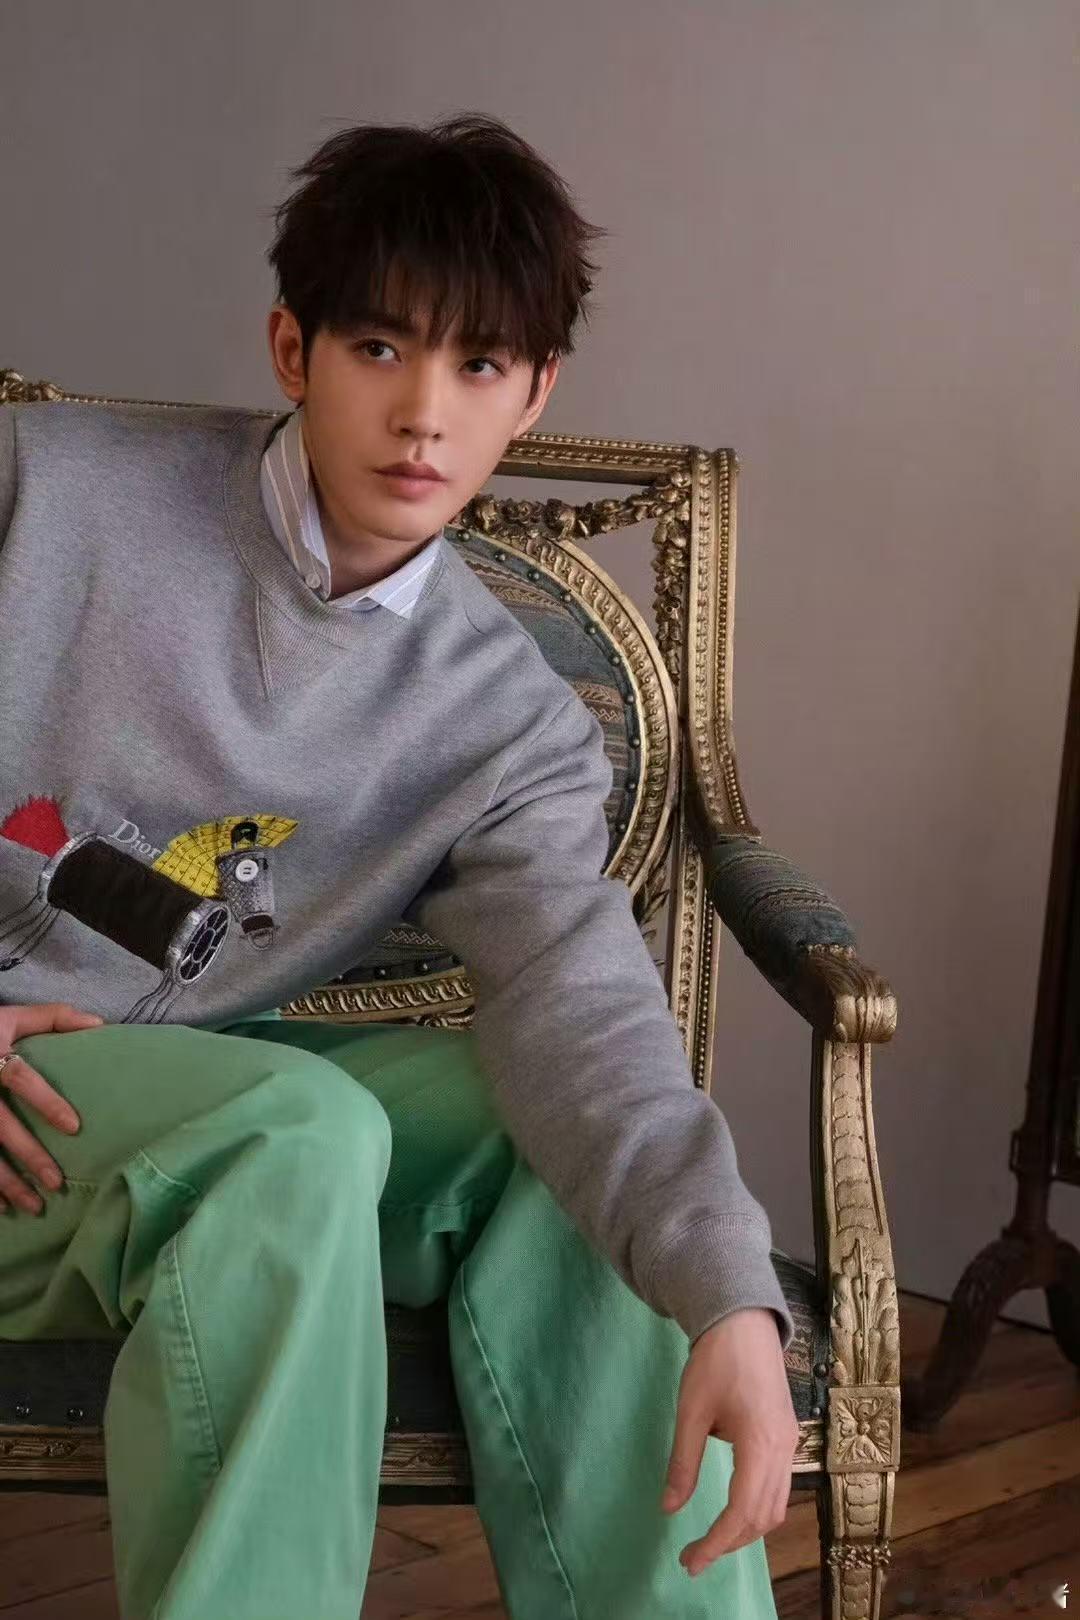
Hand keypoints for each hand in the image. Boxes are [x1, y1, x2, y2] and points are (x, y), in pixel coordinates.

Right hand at [0, 1002, 102, 1213]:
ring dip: (7, 1184)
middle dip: (29, 1156)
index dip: (46, 1102)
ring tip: (36, 1206)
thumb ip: (53, 1017)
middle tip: (57, 1182)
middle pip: (1, 1127)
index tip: (74, 1127)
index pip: (20, 1078)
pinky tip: (2, 1209)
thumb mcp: (12, 1016)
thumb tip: (99, 1024)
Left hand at [662, 1306, 798, 1577]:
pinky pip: (779, 1488)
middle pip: (764, 1517)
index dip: (716, 1542)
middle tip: (694, 1556)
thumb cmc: (714, 1361)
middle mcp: (784, 1450)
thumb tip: (669, 1509)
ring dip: (746, 1529)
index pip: (742, 1511)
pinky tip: (732, 1509)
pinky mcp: (787, 1436)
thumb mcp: (690, 1411)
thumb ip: (683, 1463)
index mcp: (760, 1444)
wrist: (744, 1321)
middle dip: (730, 1542)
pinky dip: (757, 1508)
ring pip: (776, 1506)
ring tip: (711, 1539)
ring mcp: (790, 1443)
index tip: (690, 1560)